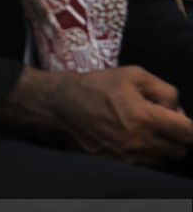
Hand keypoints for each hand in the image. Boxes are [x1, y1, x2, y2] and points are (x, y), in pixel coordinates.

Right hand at [52, 66, 192, 164]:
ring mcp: (128, 157)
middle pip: (180, 150)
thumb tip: (177, 110)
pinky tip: (132, 138)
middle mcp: (140, 142)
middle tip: (163, 123)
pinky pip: (145, 165)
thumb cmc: (97, 86)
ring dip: (162, 146)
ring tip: (145, 130)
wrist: (61, 105)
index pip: (189, 133)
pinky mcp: (117, 164)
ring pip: (163, 159)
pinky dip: (146, 154)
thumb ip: (164, 90)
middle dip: (178, 137)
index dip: (191, 127)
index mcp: (146, 118)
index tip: (184, 123)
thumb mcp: (133, 74)